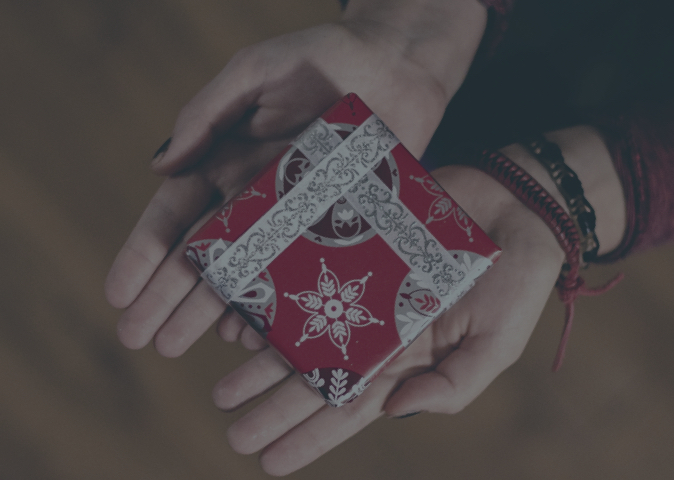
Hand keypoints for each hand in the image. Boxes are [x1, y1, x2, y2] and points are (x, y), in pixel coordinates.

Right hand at [104, 1, 486, 354]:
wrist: (399, 67)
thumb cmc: (323, 59)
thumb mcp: (256, 72)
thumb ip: (207, 113)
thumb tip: (159, 166)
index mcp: (225, 162)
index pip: (174, 216)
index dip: (144, 255)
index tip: (119, 294)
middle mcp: (254, 199)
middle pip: (203, 256)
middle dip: (168, 297)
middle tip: (141, 339)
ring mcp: (294, 220)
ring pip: (247, 274)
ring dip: (212, 310)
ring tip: (181, 344)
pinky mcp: (334, 229)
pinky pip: (300, 275)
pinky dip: (276, 304)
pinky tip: (252, 334)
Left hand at [211, 165, 566, 474]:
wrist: (517, 204)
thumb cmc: (517, 280)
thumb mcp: (496, 344)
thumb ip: (452, 385)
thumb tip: (393, 413)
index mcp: (408, 359)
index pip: (351, 406)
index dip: (311, 437)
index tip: (269, 463)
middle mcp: (376, 328)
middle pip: (316, 375)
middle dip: (274, 408)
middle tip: (233, 434)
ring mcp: (362, 288)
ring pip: (302, 330)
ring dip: (263, 360)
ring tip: (223, 389)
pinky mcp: (355, 247)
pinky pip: (305, 275)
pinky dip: (275, 298)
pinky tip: (240, 319)